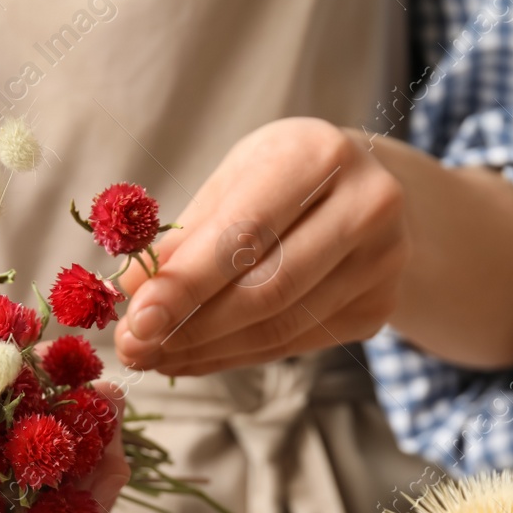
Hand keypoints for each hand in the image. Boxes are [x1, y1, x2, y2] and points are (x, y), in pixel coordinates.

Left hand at [113, 118, 408, 375]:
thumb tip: (131, 291)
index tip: (135, 319)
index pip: (245, 234)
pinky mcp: (378, 309)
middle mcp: (366, 207)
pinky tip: (191, 356)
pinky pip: (291, 344)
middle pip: (266, 290)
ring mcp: (382, 263)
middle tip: (131, 348)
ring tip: (151, 356)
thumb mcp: (233, 181)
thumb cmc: (284, 177)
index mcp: (320, 156)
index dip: (187, 284)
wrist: (366, 188)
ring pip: (278, 328)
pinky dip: (232, 355)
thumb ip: (186, 235)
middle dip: (189, 327)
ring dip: (204, 350)